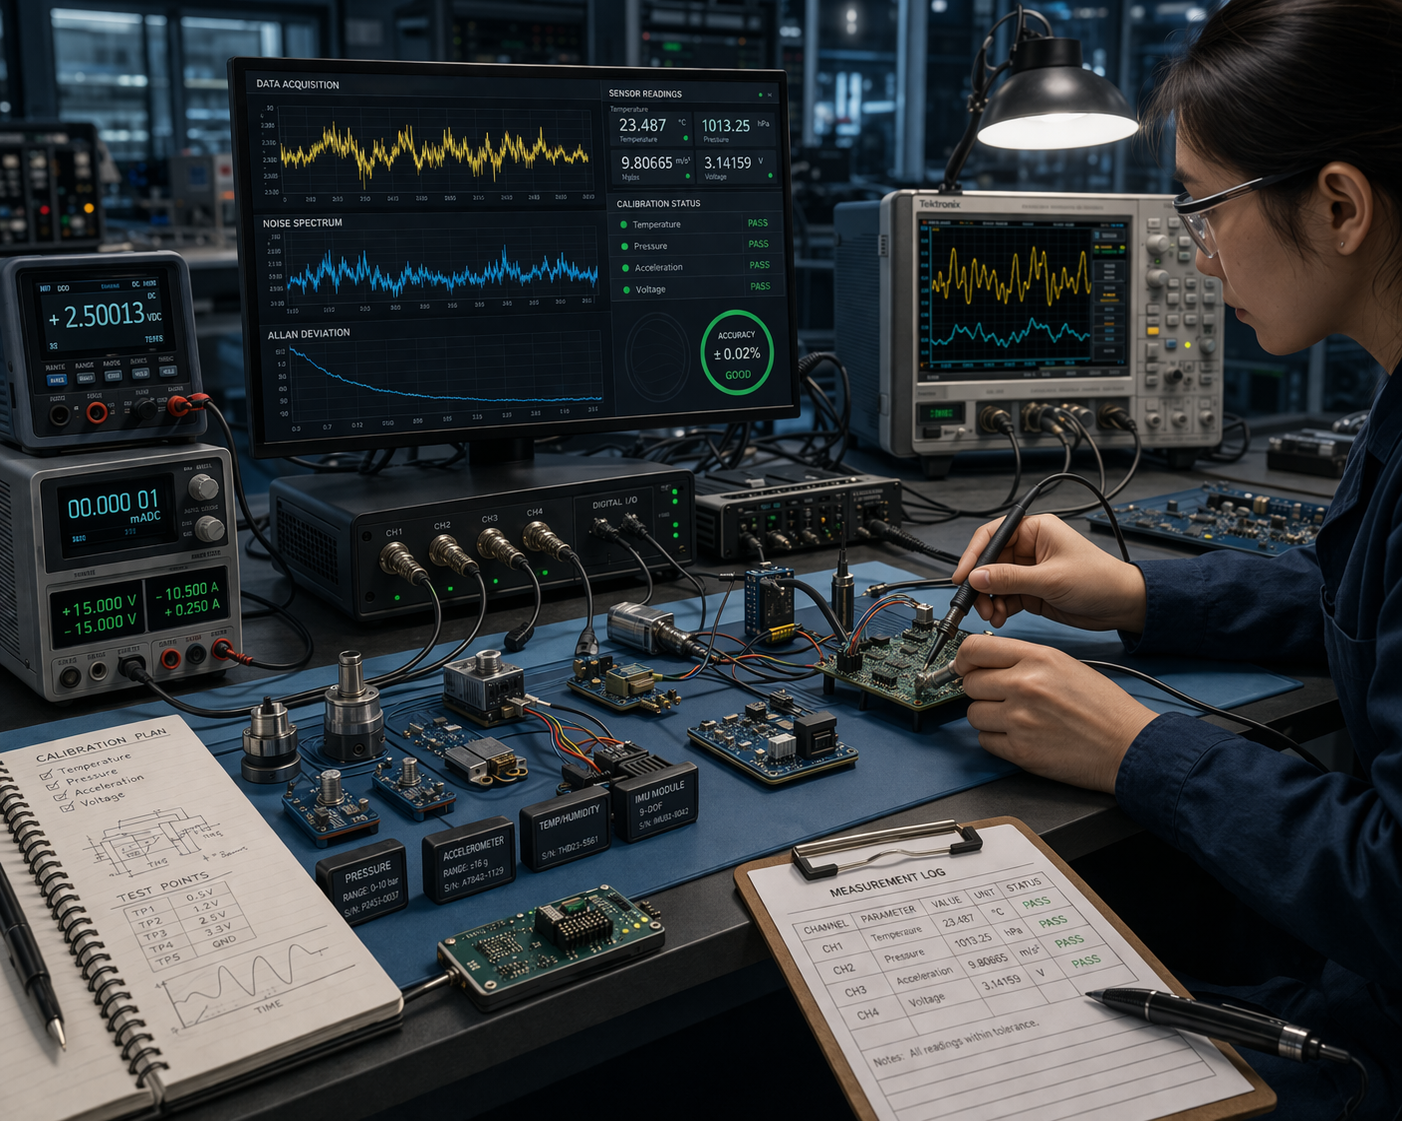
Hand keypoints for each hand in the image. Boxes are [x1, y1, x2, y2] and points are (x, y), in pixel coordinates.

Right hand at [951, 513, 1147, 632]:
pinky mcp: (1031, 591)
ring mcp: (1029, 570)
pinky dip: (1000, 609)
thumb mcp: (1051, 579)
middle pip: (990, 562)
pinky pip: (1005, 598)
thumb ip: (1010, 578)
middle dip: (981, 584)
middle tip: (976, 603)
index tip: (962, 576)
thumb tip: (977, 577)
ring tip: (993, 615)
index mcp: (1035, 530)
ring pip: (994, 583)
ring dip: (989, 600)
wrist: (1122, 605)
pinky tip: (1002, 618)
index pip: (992, 535)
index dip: (974, 555)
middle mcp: (1029, 547)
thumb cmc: (1099, 580)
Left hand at [954, 634, 1156, 792]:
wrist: (1128, 745)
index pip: (975, 649)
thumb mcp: (1064, 665)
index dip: (962, 659)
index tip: (961, 666)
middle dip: (981, 691)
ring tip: (1016, 718)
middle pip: (970, 683)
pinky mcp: (1020, 751)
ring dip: (988, 717)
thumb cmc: (1103, 707)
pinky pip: (985, 741)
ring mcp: (1020, 719)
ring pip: (974, 714)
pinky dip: (997, 740)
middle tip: (1000, 697)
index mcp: (1037, 658)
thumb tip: (986, 663)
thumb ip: (1023, 660)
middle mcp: (1025, 685)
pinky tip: (1020, 736)